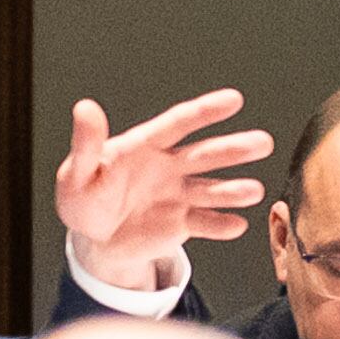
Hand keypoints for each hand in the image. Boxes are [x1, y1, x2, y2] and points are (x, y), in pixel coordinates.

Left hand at [55, 91, 274, 292]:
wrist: (93, 238)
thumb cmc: (83, 197)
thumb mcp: (76, 171)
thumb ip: (86, 143)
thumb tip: (85, 108)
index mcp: (145, 146)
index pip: (179, 124)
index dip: (205, 111)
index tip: (233, 100)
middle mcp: (169, 167)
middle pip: (205, 154)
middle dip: (234, 149)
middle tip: (262, 143)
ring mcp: (179, 195)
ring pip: (211, 189)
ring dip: (233, 190)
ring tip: (254, 191)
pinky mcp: (182, 224)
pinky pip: (205, 223)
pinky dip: (221, 225)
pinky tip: (237, 224)